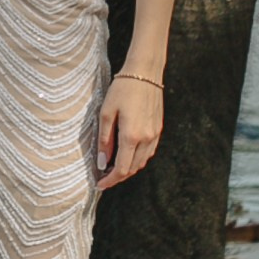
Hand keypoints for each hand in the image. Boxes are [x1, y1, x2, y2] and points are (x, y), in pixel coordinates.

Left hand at [96, 69, 162, 190]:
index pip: (121, 169)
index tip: (99, 184)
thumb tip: (101, 162)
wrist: (145, 74)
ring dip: (128, 169)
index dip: (110, 180)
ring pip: (142, 162)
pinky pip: (148, 152)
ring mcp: (155, 135)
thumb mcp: (106, 112)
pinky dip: (137, 159)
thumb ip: (104, 139)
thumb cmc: (122, 90)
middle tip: (104, 177)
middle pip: (133, 169)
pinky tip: (127, 154)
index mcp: (131, 136)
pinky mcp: (158, 129)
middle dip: (118, 177)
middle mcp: (146, 139)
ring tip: (113, 167)